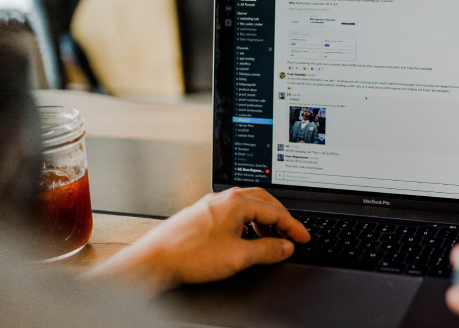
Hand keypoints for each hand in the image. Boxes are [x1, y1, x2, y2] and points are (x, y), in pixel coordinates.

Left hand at [83, 187, 309, 296]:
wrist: (155, 260)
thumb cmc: (189, 254)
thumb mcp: (239, 256)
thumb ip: (268, 250)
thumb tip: (286, 246)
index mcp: (236, 202)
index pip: (275, 211)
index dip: (293, 226)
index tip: (303, 237)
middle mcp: (223, 199)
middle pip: (263, 202)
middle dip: (280, 218)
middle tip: (291, 233)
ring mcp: (211, 206)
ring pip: (247, 207)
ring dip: (263, 221)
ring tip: (270, 240)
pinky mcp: (201, 216)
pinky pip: (232, 214)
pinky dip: (247, 224)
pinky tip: (245, 239)